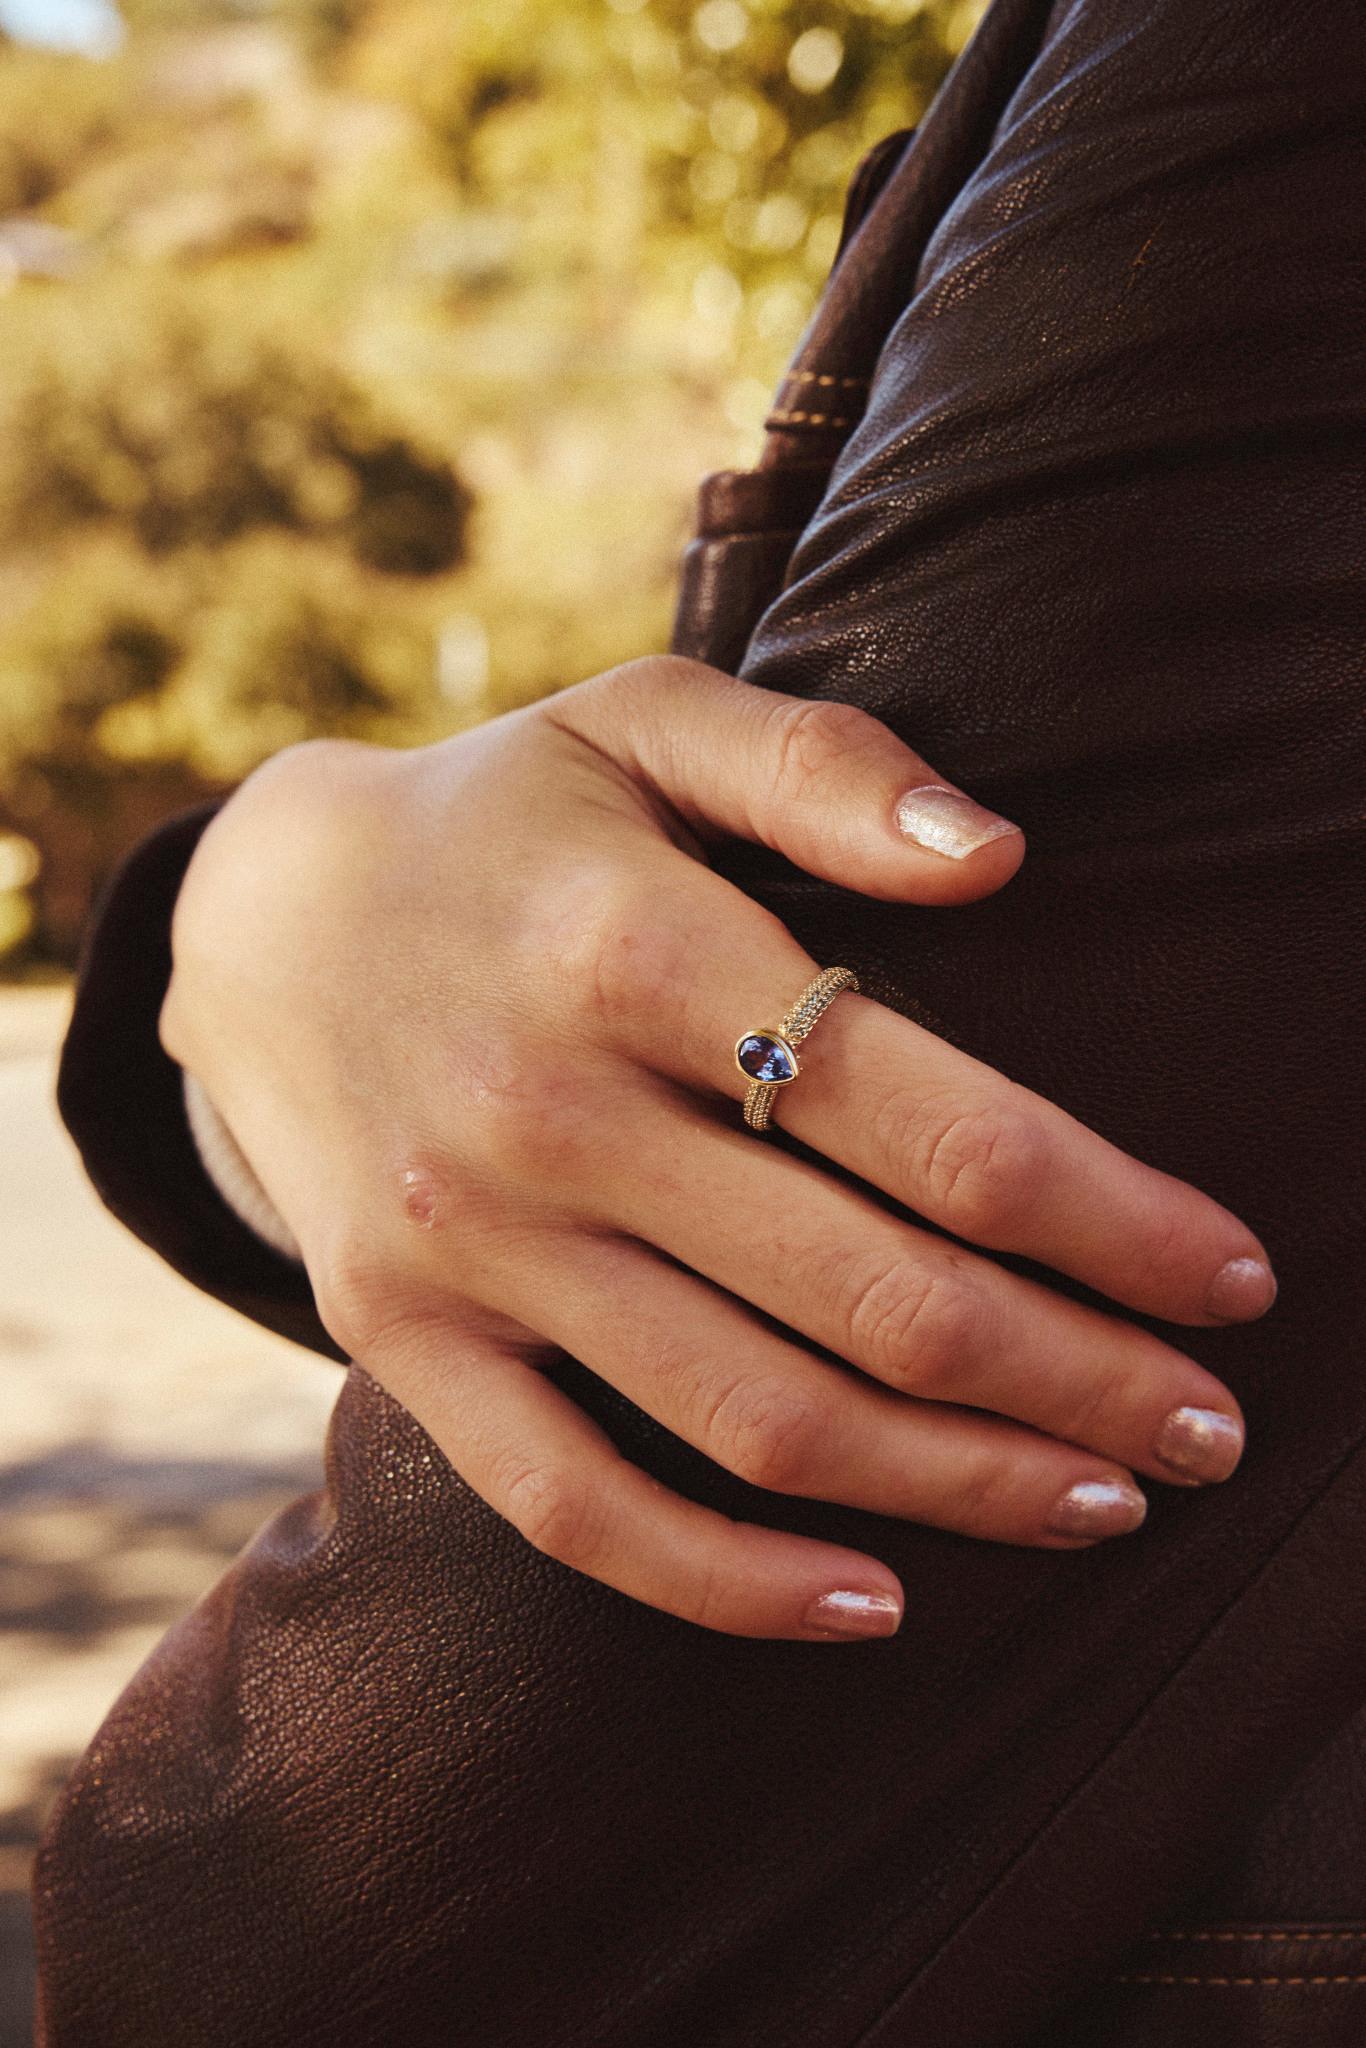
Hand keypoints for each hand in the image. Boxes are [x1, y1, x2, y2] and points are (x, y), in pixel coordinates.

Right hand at [161, 657, 1275, 1640]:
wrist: (260, 922)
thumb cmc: (504, 819)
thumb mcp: (644, 721)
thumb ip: (825, 766)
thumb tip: (1004, 852)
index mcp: (631, 945)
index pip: (933, 1121)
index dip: (1111, 1216)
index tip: (1234, 1274)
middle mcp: (547, 1111)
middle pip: (876, 1296)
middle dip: (1083, 1376)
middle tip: (1216, 1428)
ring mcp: (468, 1246)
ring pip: (760, 1421)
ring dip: (963, 1485)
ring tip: (1107, 1504)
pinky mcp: (401, 1339)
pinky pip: (575, 1510)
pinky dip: (732, 1586)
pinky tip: (877, 1601)